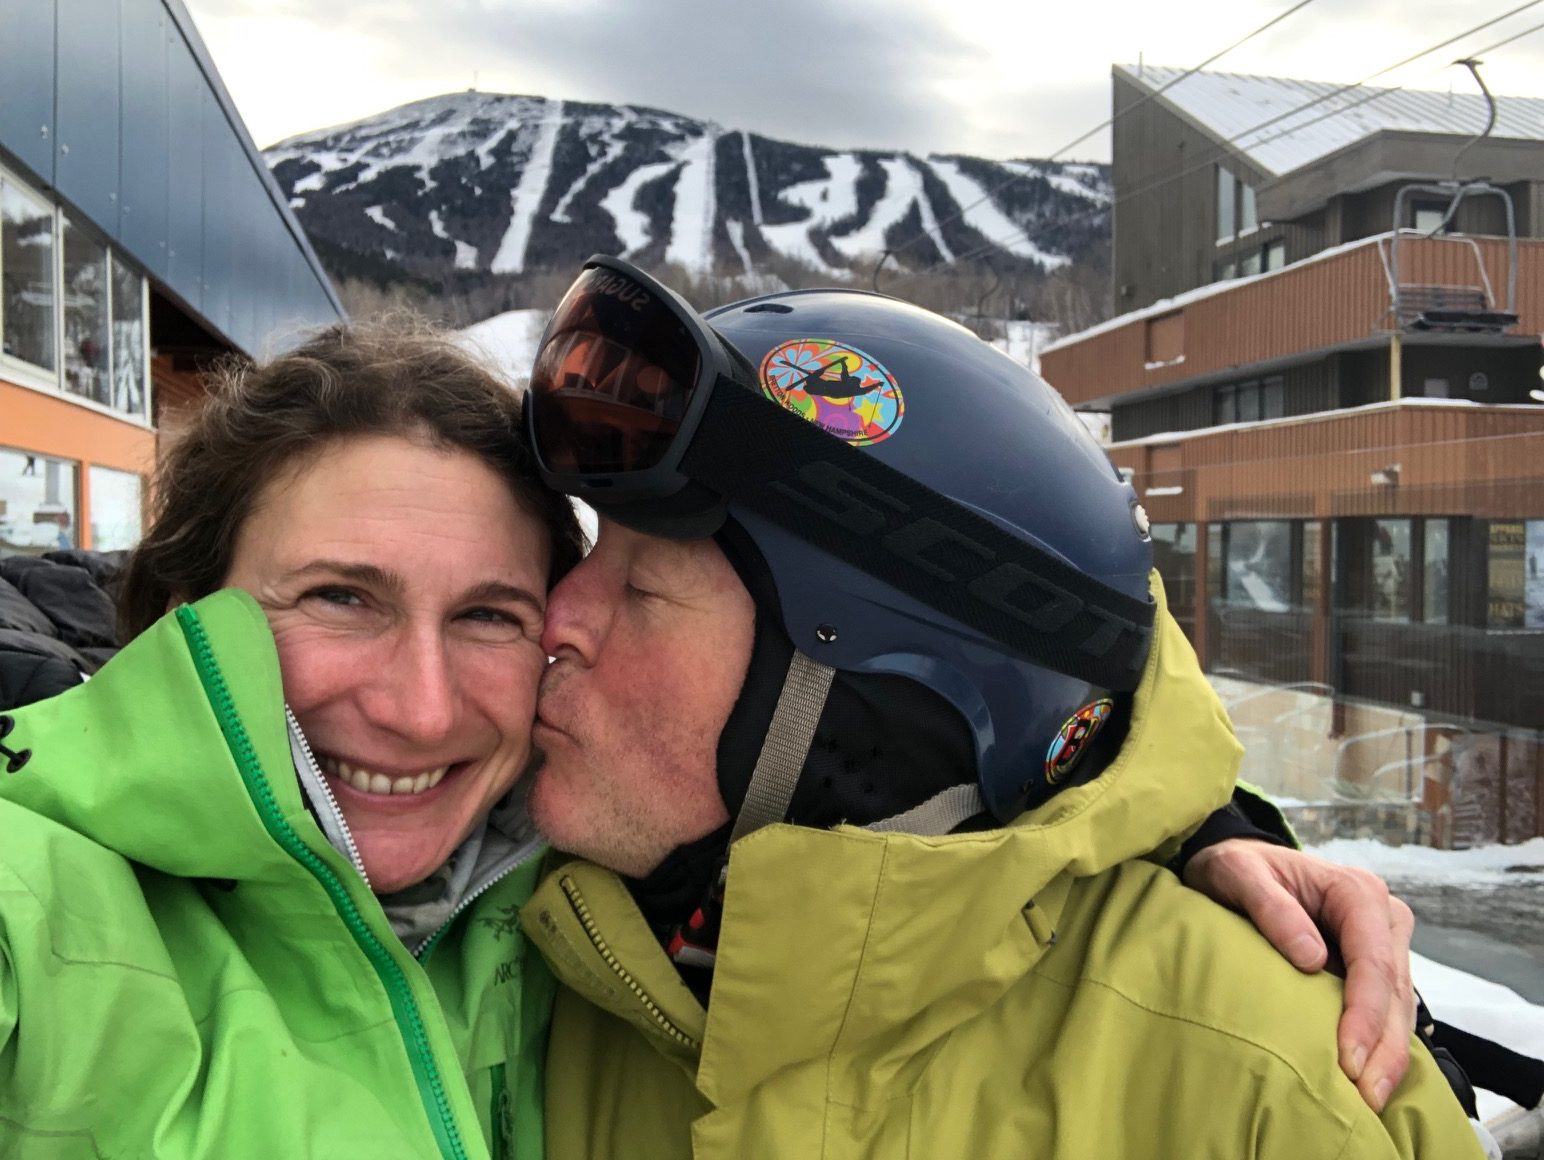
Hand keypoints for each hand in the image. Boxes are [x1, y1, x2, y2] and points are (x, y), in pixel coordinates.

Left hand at [1183, 839, 1415, 1112]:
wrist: (1238, 865)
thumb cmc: (1236, 867)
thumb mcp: (1238, 873)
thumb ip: (1270, 907)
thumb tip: (1311, 957)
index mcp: (1357, 891)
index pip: (1372, 960)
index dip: (1365, 1014)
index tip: (1349, 1060)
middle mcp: (1382, 916)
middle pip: (1394, 991)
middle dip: (1384, 1048)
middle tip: (1367, 1099)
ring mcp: (1383, 942)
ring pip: (1399, 1006)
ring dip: (1389, 1055)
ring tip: (1372, 1100)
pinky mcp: (1373, 966)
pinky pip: (1387, 1009)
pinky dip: (1381, 1045)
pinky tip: (1370, 1080)